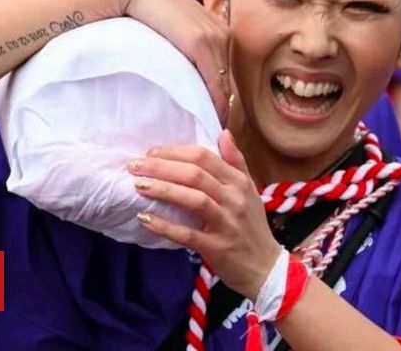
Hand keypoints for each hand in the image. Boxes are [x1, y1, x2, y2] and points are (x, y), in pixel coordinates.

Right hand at [119, 0, 229, 121]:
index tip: (216, 115)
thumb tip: (180, 71)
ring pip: (222, 80)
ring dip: (219, 106)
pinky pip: (212, 78)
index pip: (223, 65)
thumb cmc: (139, 7)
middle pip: (226, 74)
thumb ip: (179, 44)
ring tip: (212, 129)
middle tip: (216, 128)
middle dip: (223, 101)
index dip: (220, 91)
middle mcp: (218, 27)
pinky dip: (214, 100)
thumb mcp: (167, 27)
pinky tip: (212, 118)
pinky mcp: (200, 41)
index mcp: (212, 23)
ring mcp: (211, 33)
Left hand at [129, 131, 280, 299]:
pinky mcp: (217, 247)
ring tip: (138, 186)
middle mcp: (234, 199)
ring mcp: (226, 223)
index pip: (204, 157)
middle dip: (161, 167)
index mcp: (239, 182)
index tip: (151, 153)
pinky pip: (187, 234)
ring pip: (193, 200)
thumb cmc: (252, 227)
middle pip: (195, 175)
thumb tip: (223, 132)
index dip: (175, 152)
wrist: (265, 268)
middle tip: (134, 165)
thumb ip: (236, 161)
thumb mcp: (249, 191)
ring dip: (163, 190)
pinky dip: (165, 226)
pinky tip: (145, 219)